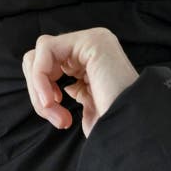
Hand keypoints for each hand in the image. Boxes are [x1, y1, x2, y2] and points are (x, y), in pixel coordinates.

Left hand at [22, 28, 138, 136]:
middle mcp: (92, 47)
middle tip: (57, 118)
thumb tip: (60, 86)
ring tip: (57, 113)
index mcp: (91, 61)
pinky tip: (54, 100)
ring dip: (39, 87)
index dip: (43, 94)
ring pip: (39, 54)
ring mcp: (93, 40)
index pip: (48, 67)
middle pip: (39, 58)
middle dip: (38, 91)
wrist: (133, 130)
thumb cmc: (113, 124)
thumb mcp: (88, 105)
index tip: (60, 119)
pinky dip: (41, 77)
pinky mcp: (91, 40)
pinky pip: (46, 50)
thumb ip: (72, 90)